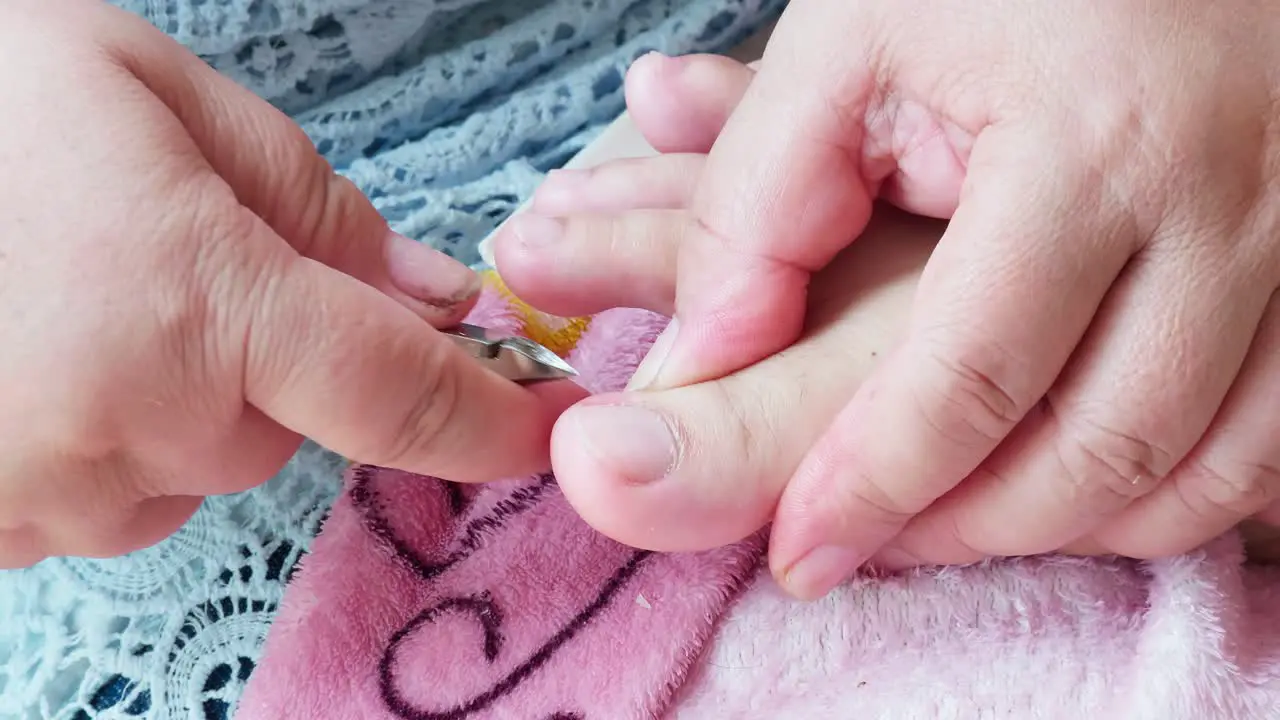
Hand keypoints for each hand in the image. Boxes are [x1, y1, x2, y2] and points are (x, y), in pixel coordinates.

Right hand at [0, 0, 578, 566]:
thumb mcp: (151, 96)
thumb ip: (315, 208)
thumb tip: (439, 301)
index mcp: (197, 307)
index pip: (403, 395)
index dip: (493, 421)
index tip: (552, 426)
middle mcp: (135, 428)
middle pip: (291, 419)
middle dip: (271, 346)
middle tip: (166, 250)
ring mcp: (50, 497)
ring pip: (199, 456)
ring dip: (177, 384)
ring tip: (65, 285)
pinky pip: (111, 486)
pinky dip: (102, 423)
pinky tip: (21, 344)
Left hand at [494, 49, 1279, 594]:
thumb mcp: (851, 43)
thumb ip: (757, 198)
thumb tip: (699, 359)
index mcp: (1093, 146)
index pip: (970, 379)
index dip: (872, 486)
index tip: (801, 551)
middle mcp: (1225, 209)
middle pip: (1095, 453)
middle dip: (965, 529)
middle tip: (871, 540)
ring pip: (1196, 475)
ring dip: (1064, 527)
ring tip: (953, 517)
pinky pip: (1269, 445)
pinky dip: (1168, 496)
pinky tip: (1070, 477)